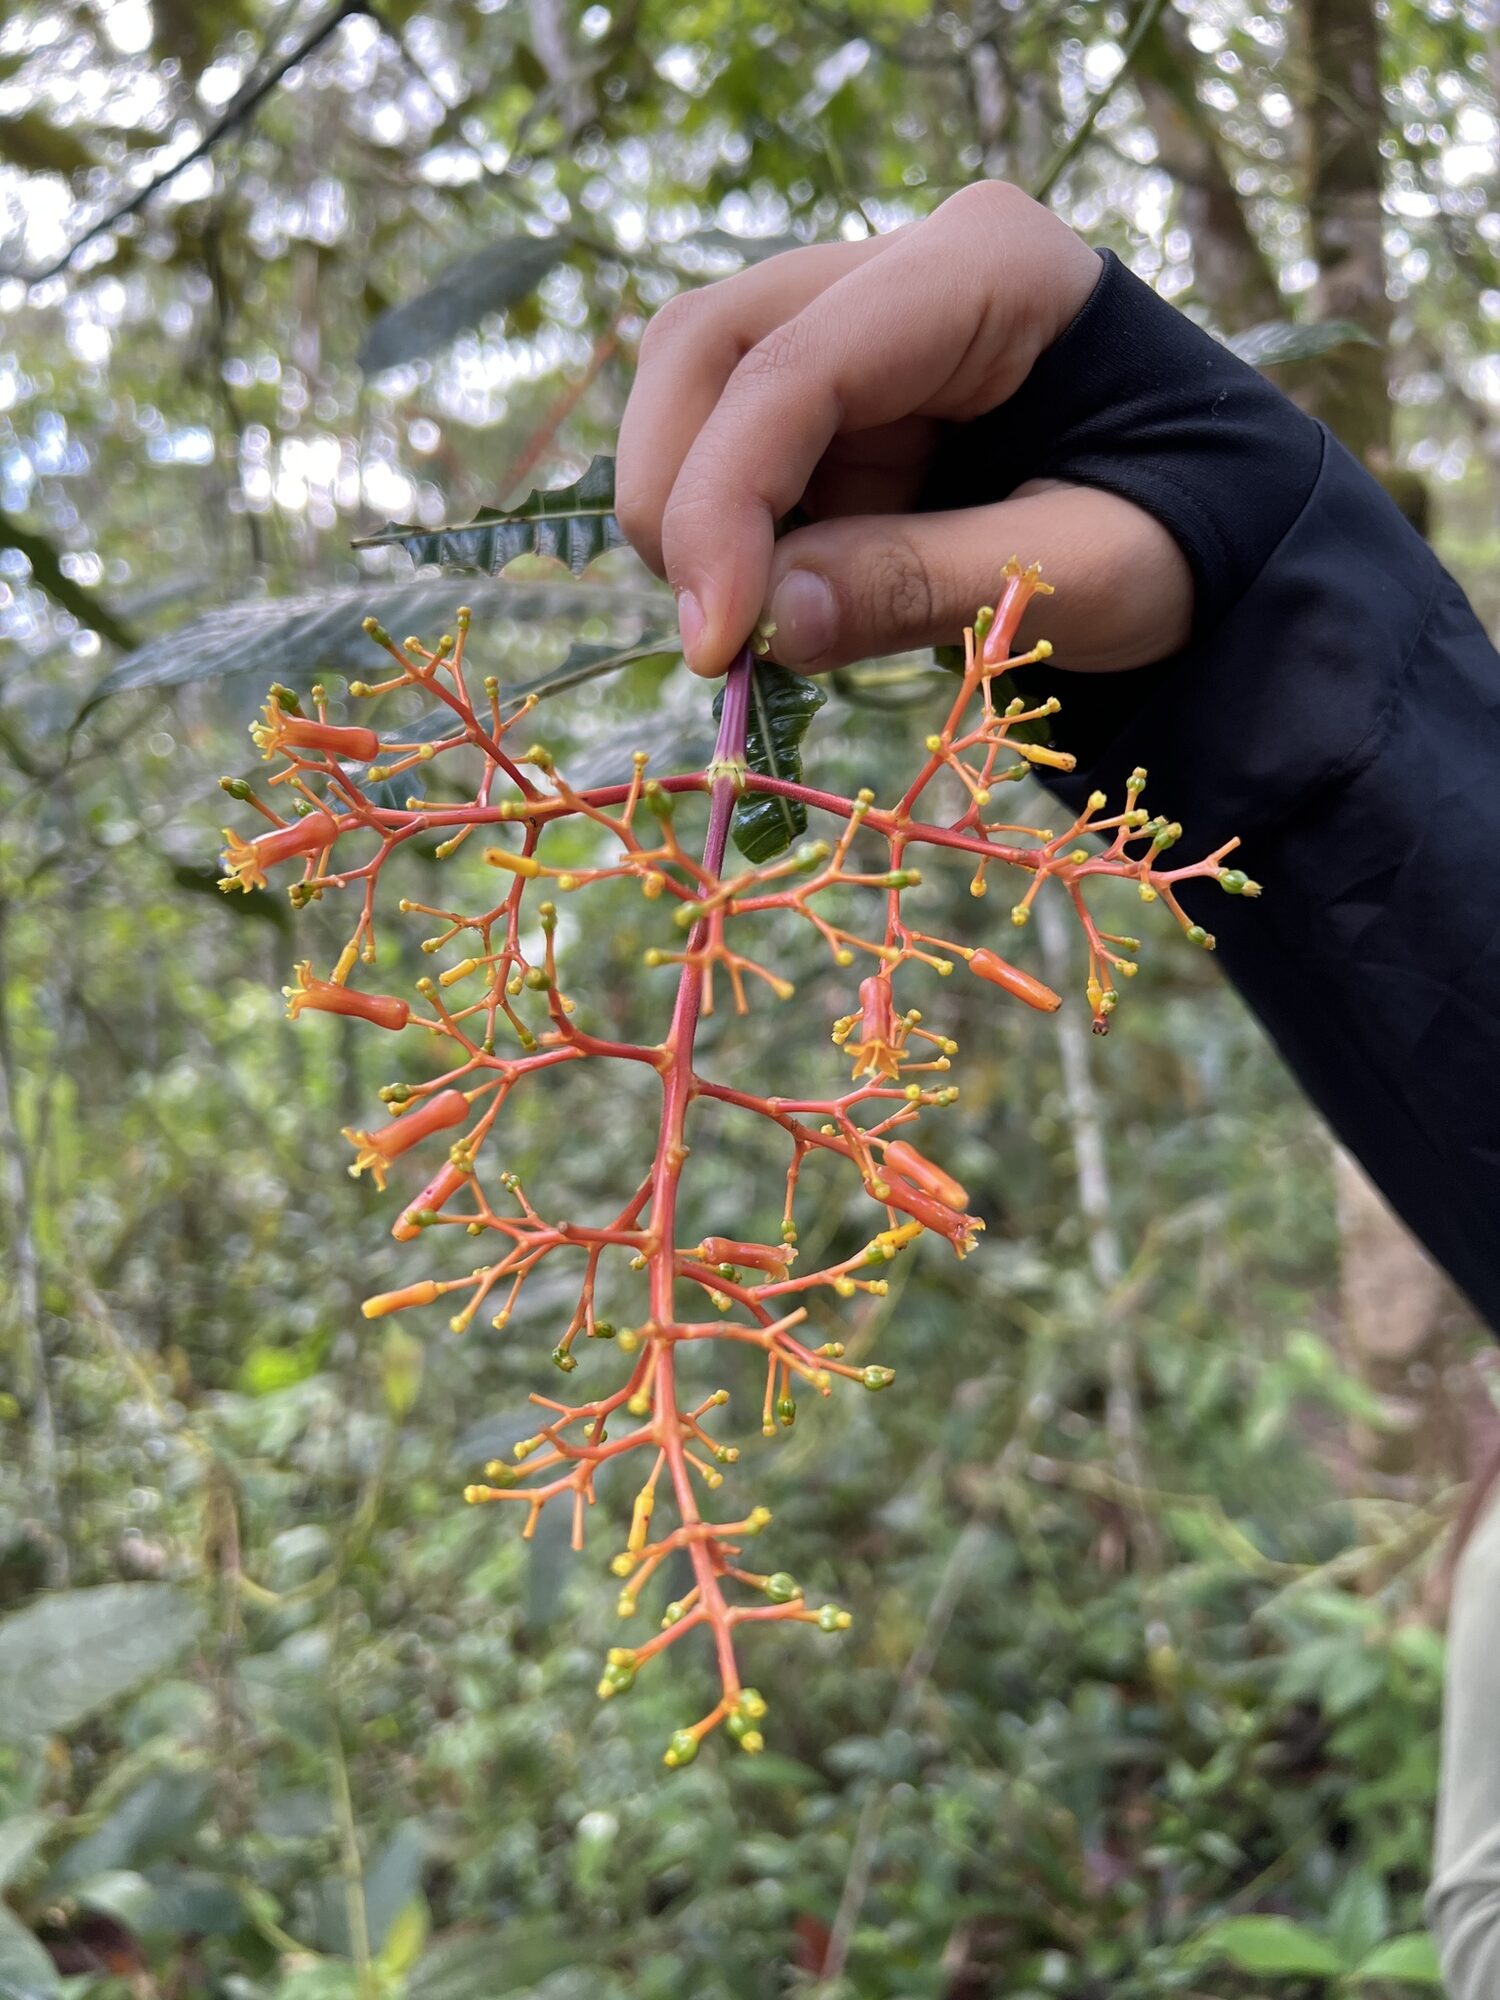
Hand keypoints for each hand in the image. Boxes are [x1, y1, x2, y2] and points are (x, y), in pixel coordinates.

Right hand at [616, 181, 1192, 676]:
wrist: (1223, 533)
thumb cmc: (1184, 536)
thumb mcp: (1080, 573)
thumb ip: (922, 585)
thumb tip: (765, 626)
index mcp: (986, 268)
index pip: (794, 367)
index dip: (725, 504)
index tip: (715, 641)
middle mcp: (904, 268)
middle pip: (706, 347)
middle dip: (682, 498)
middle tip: (715, 639)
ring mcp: (860, 322)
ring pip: (694, 392)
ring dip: (693, 518)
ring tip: (758, 628)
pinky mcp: (836, 393)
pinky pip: (728, 448)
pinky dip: (726, 536)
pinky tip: (779, 602)